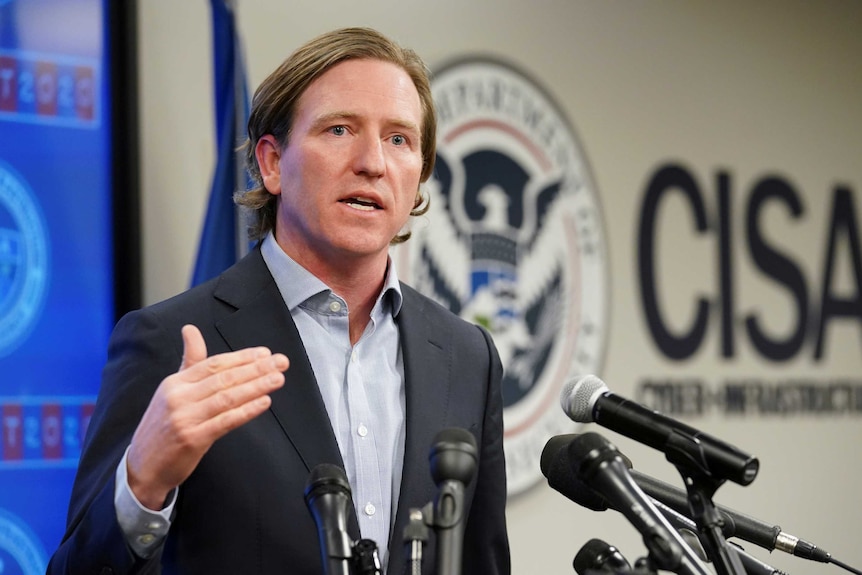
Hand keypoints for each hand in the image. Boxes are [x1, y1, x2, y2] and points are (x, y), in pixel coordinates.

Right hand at [126, 324, 288, 509]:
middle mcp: (179, 397)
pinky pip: (225, 421)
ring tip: (277, 379)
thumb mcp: (172, 390)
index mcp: (175, 382)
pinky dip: (247, 410)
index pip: (214, 364)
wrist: (142, 466)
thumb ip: (189, 362)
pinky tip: (264, 402)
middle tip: (280, 362)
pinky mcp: (193, 439)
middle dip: (256, 368)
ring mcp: (185, 418)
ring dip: (256, 386)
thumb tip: (190, 329)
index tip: (265, 353)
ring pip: (227, 397)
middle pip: (224, 378)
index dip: (241, 357)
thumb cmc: (163, 426)